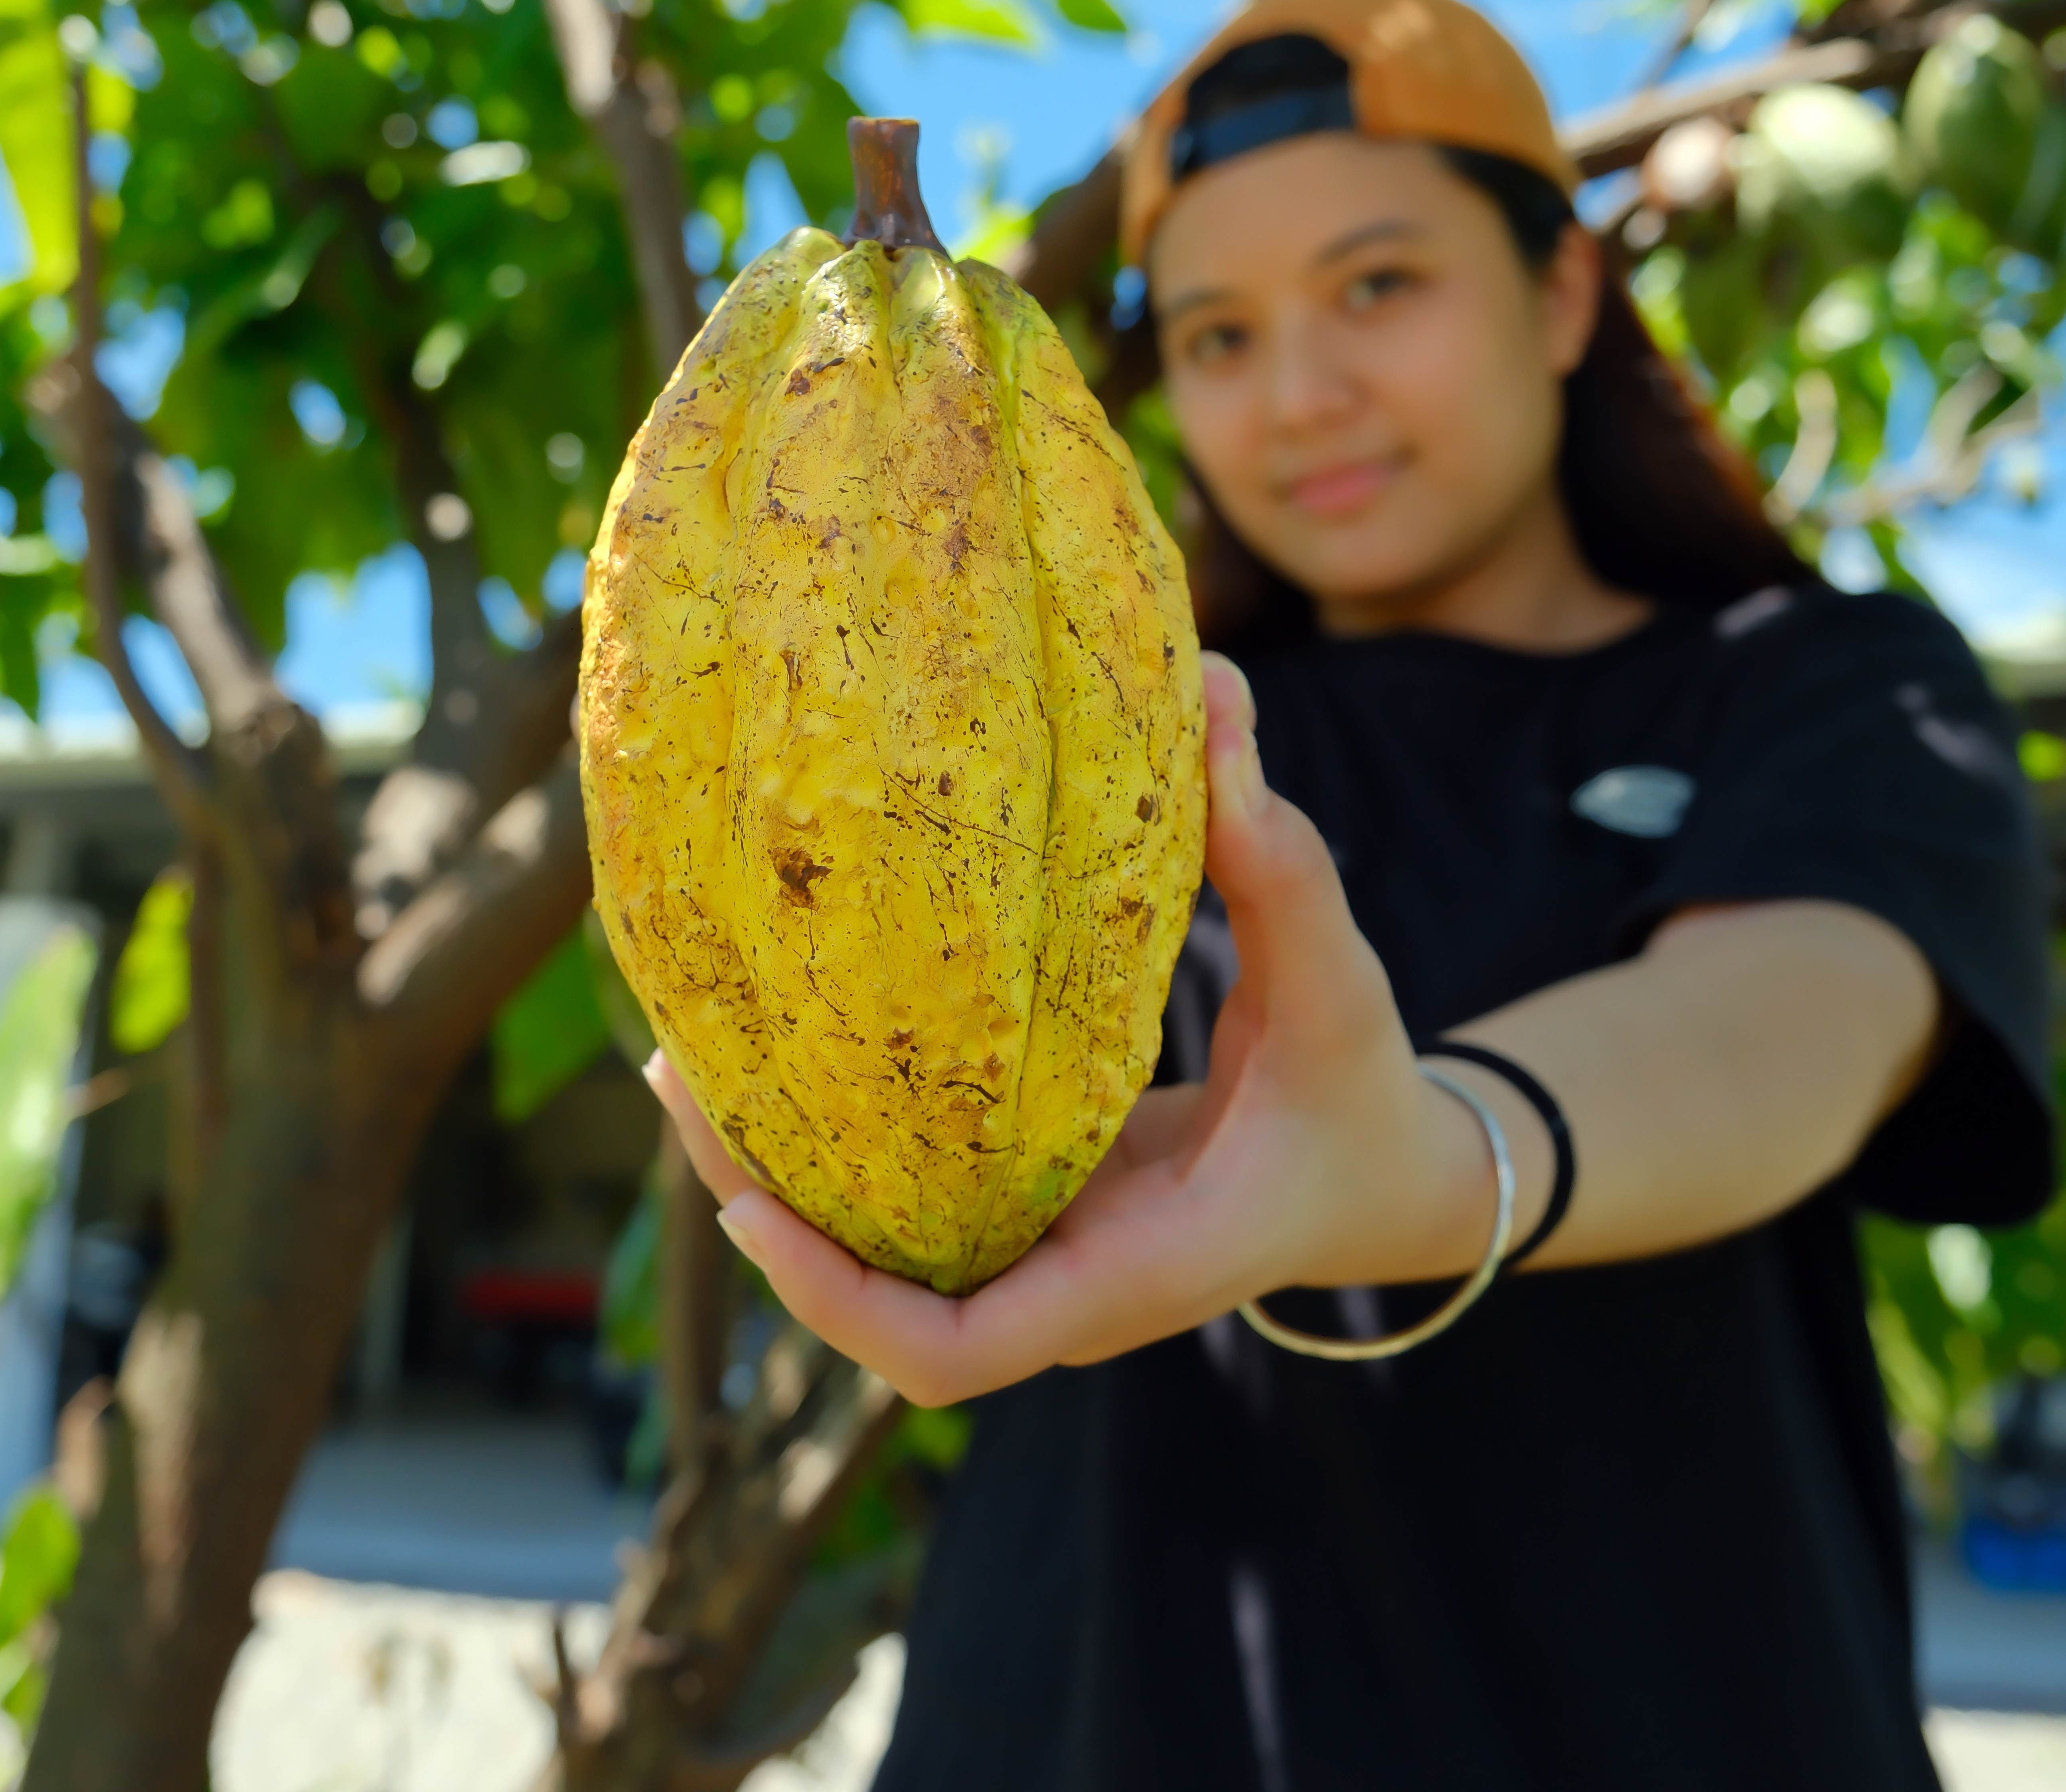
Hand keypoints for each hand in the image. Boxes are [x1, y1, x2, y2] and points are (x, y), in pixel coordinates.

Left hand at [649, 651, 1501, 1407]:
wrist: (1390, 1178)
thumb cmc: (1365, 1090)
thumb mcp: (1338, 986)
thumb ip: (1282, 865)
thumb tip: (1219, 712)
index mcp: (1129, 1272)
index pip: (950, 1353)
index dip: (835, 1302)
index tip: (746, 1212)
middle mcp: (1066, 1285)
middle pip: (872, 1302)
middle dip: (762, 1208)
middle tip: (675, 1074)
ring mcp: (1042, 1255)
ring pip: (875, 1255)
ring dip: (777, 1173)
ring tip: (688, 1053)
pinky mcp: (1033, 1213)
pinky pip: (909, 1206)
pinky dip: (837, 1146)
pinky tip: (786, 1049)